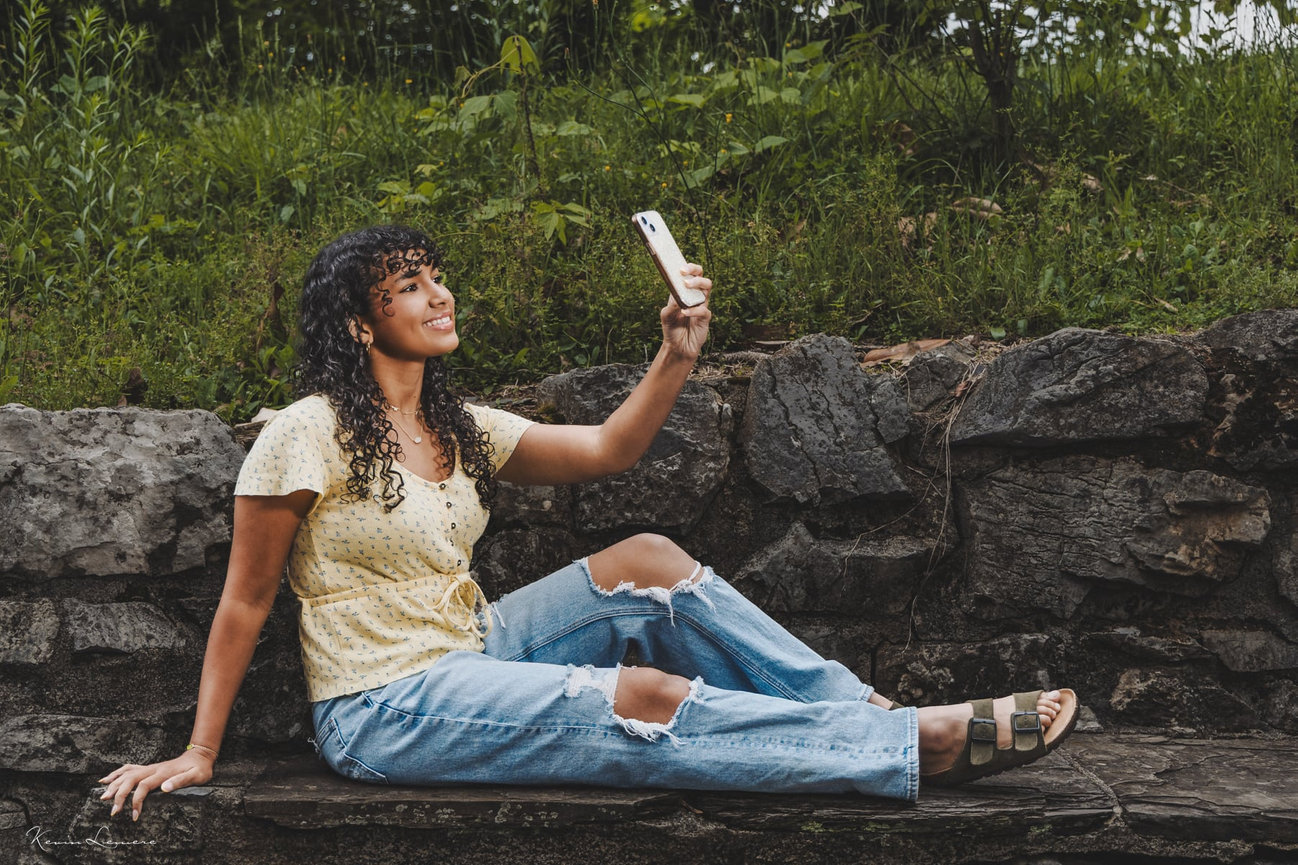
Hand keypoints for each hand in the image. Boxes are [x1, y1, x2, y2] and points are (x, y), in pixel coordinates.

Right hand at [98, 749, 214, 820]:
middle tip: (114, 811)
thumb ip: (180, 781)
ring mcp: (149, 768)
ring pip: (126, 774)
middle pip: (130, 780)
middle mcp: (153, 769)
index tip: (134, 815)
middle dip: (119, 795)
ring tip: (104, 797)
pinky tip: (105, 780)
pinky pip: (128, 769)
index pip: (144, 786)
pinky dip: (115, 774)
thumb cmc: (199, 769)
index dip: (137, 800)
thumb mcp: (195, 776)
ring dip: (113, 784)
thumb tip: (164, 788)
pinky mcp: (148, 768)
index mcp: (163, 773)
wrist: (200, 756)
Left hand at [661, 263, 711, 359]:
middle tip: (684, 273)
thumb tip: (676, 295)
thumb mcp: (666, 315)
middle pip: (702, 276)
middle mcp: (695, 296)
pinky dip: (694, 310)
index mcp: (685, 293)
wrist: (678, 347)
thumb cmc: (671, 328)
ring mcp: (701, 305)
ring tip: (686, 285)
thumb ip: (671, 304)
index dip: (688, 268)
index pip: (690, 275)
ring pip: (707, 288)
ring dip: (697, 284)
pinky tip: (684, 313)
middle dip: (695, 271)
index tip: (680, 267)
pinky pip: (704, 310)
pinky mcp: (705, 318)